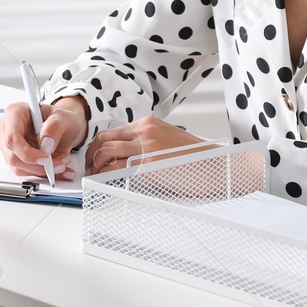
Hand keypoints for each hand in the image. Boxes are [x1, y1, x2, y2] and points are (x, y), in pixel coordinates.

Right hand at [0, 96, 87, 180]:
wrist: (65, 128)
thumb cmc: (60, 119)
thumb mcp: (64, 117)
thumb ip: (55, 127)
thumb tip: (46, 143)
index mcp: (15, 113)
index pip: (12, 138)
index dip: (27, 152)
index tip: (45, 159)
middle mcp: (8, 129)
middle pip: (14, 157)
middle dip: (38, 165)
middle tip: (59, 164)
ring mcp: (11, 146)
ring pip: (19, 168)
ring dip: (42, 171)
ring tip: (62, 164)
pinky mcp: (17, 158)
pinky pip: (26, 172)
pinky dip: (43, 174)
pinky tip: (56, 169)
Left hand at [86, 116, 216, 173]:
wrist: (218, 165)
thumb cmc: (198, 159)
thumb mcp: (170, 142)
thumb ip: (150, 144)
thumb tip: (131, 158)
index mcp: (149, 124)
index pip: (114, 131)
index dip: (100, 145)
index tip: (96, 157)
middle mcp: (145, 131)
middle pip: (104, 138)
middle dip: (91, 153)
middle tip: (89, 167)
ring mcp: (146, 146)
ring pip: (106, 151)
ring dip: (95, 165)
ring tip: (93, 176)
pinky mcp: (148, 164)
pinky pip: (116, 168)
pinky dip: (104, 175)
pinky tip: (102, 182)